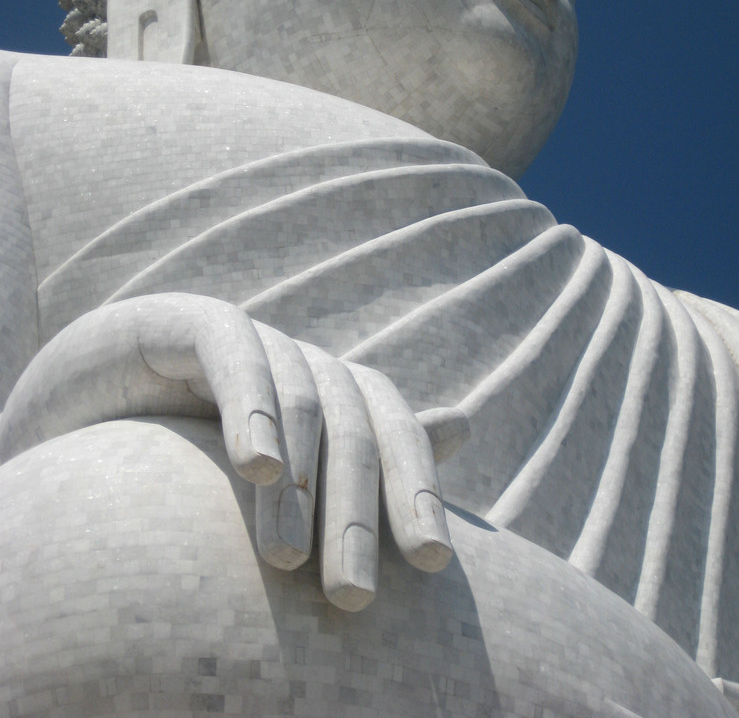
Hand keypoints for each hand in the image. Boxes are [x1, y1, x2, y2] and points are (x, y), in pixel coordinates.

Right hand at [0, 293, 468, 609]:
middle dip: (358, 512)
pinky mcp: (194, 322)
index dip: (417, 489)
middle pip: (354, 428)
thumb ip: (365, 449)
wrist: (95, 388)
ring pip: (300, 402)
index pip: (393, 433)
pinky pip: (236, 359)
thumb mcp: (281, 460)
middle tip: (352, 596)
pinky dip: (253, 410)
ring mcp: (256, 338)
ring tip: (286, 559)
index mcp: (332, 395)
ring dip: (297, 483)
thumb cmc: (188, 438)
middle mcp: (303, 362)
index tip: (433, 563)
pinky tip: (259, 463)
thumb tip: (465, 422)